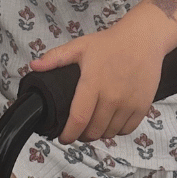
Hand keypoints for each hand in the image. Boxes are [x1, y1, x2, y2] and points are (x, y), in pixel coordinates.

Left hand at [29, 28, 161, 144]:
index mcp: (93, 83)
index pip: (79, 119)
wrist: (143, 39)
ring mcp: (129, 103)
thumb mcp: (80, 47)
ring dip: (99, 133)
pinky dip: (117, 130)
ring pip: (110, 133)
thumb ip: (55, 58)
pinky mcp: (142, 107)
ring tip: (92, 125)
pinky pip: (127, 130)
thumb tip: (33, 66)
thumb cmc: (109, 43)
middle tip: (77, 130)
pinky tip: (110, 122)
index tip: (62, 138)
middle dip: (82, 135)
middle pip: (94, 131)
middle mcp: (112, 97)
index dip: (68, 134)